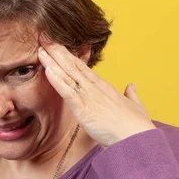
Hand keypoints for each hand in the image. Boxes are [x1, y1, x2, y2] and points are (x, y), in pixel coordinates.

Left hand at [37, 35, 155, 147]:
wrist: (137, 138)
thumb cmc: (136, 125)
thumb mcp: (135, 106)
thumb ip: (131, 95)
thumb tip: (131, 86)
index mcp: (104, 87)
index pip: (83, 68)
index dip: (69, 57)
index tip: (58, 47)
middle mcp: (95, 88)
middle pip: (73, 66)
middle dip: (58, 53)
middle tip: (44, 40)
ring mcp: (89, 97)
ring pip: (68, 75)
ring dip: (53, 62)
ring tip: (41, 49)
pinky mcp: (84, 109)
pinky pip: (67, 92)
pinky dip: (56, 80)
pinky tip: (47, 69)